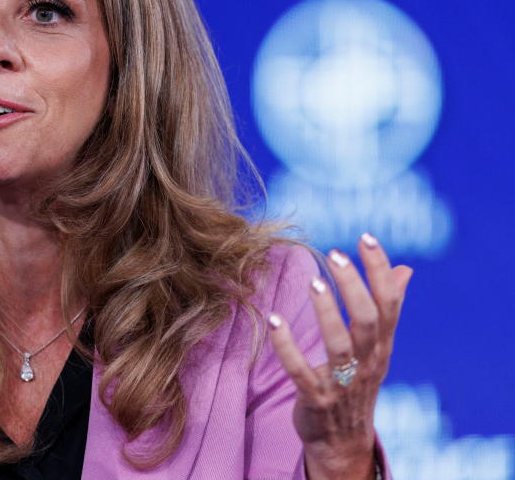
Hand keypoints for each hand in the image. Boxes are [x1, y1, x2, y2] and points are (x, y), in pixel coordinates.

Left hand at [268, 234, 411, 479]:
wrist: (342, 442)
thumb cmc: (357, 383)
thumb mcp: (377, 347)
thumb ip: (389, 308)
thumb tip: (406, 270)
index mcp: (382, 346)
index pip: (389, 303)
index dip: (380, 270)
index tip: (365, 237)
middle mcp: (367, 362)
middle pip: (368, 320)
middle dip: (353, 286)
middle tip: (335, 254)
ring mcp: (342, 383)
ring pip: (339, 345)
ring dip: (326, 312)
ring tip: (312, 281)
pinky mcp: (316, 399)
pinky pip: (300, 372)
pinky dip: (286, 347)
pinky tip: (273, 320)